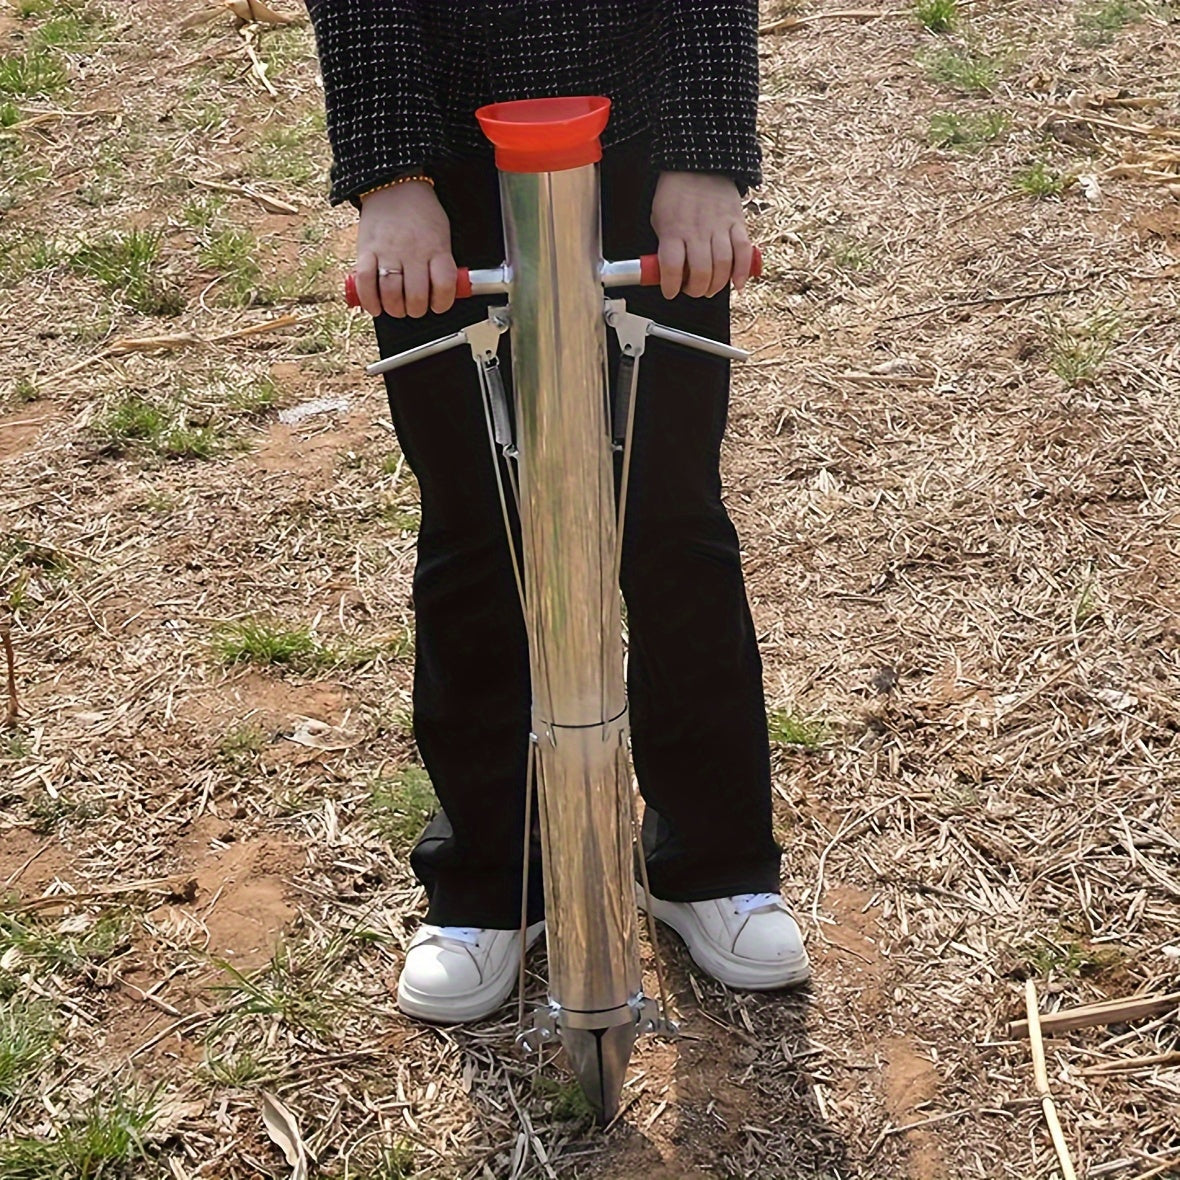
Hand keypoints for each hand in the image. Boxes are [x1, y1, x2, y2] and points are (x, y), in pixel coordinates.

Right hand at [354, 181, 456, 317]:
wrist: (394, 185)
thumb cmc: (420, 212)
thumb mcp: (442, 234)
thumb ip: (442, 262)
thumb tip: (446, 291)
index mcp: (435, 248)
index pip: (444, 286)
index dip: (442, 303)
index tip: (438, 306)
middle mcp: (412, 251)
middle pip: (416, 295)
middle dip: (416, 310)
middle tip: (414, 308)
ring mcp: (388, 251)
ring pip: (391, 293)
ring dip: (395, 309)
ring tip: (397, 308)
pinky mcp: (366, 250)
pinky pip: (365, 282)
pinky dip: (369, 300)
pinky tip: (375, 307)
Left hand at [650, 171, 753, 299]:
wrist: (698, 164)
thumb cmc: (676, 195)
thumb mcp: (660, 219)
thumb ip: (665, 245)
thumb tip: (667, 273)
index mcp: (674, 230)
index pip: (672, 267)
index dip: (671, 286)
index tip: (670, 292)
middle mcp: (697, 230)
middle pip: (700, 271)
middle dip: (696, 289)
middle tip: (693, 290)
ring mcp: (719, 226)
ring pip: (722, 265)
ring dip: (716, 285)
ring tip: (710, 288)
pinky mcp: (737, 222)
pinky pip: (743, 251)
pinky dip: (742, 271)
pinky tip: (738, 284)